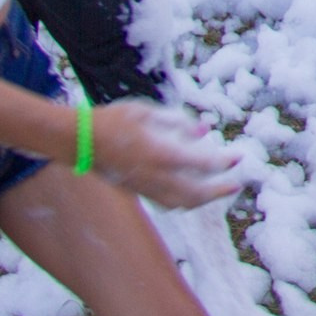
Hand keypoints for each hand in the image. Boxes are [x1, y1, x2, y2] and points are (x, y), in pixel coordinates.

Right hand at [89, 101, 238, 209]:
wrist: (77, 141)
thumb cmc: (113, 120)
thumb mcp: (146, 112)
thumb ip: (177, 122)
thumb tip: (203, 131)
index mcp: (159, 153)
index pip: (201, 164)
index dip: (223, 162)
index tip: (238, 157)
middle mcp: (154, 176)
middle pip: (195, 193)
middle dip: (219, 191)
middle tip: (237, 184)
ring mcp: (144, 187)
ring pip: (182, 203)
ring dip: (204, 200)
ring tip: (219, 190)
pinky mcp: (137, 192)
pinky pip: (167, 203)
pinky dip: (185, 201)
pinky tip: (193, 193)